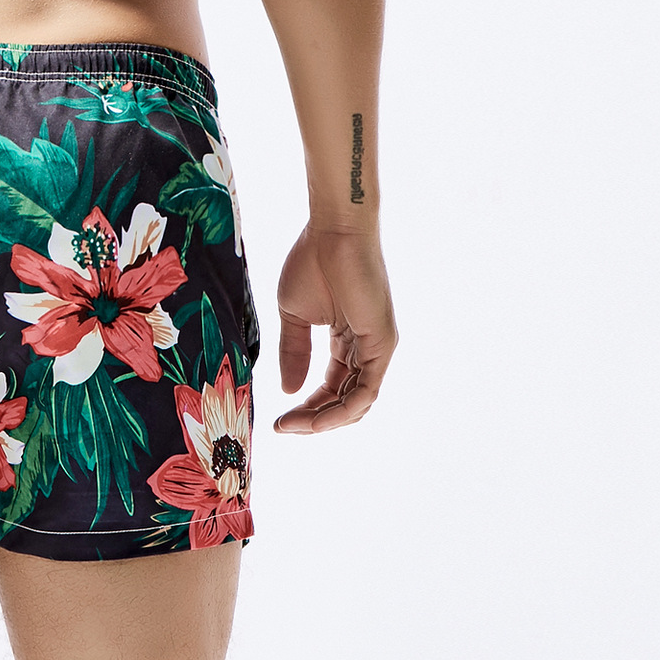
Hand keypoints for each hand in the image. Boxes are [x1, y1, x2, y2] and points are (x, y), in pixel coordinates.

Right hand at [274, 225, 396, 432]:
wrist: (332, 232)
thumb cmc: (312, 261)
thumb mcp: (293, 315)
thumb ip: (294, 353)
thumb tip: (288, 390)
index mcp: (345, 340)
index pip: (330, 386)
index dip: (305, 407)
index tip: (277, 419)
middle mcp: (364, 348)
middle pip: (343, 399)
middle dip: (312, 418)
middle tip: (283, 428)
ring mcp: (376, 347)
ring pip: (356, 402)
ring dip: (324, 420)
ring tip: (294, 425)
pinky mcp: (382, 344)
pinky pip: (366, 390)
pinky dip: (342, 409)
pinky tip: (316, 417)